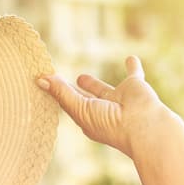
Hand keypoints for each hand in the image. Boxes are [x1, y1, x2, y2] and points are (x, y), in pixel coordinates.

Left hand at [38, 56, 174, 159]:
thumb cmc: (109, 123)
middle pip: (83, 99)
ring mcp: (118, 99)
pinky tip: (130, 58)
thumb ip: (62, 93)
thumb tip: (41, 79)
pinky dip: (133, 66)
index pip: (68, 105)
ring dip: (93, 84)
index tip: (42, 83)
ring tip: (81, 77)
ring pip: (102, 89)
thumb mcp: (80, 109)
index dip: (56, 94)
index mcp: (88, 120)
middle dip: (72, 94)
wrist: (143, 125)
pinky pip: (134, 73)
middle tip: (58, 83)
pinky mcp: (134, 87)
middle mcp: (102, 111)